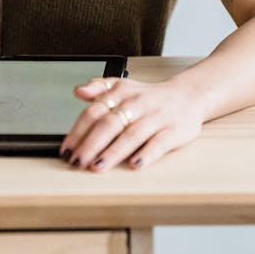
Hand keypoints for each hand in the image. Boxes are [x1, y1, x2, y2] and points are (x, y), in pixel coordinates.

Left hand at [59, 75, 203, 171]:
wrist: (188, 96)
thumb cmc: (149, 97)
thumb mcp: (123, 87)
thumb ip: (99, 88)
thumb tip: (78, 91)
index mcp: (121, 93)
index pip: (95, 111)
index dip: (78, 131)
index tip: (66, 149)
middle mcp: (137, 103)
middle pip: (110, 124)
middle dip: (90, 145)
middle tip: (77, 162)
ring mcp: (156, 117)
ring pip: (131, 135)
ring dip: (113, 152)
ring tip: (98, 167)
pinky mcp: (174, 131)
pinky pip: (159, 143)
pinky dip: (146, 154)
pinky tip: (134, 164)